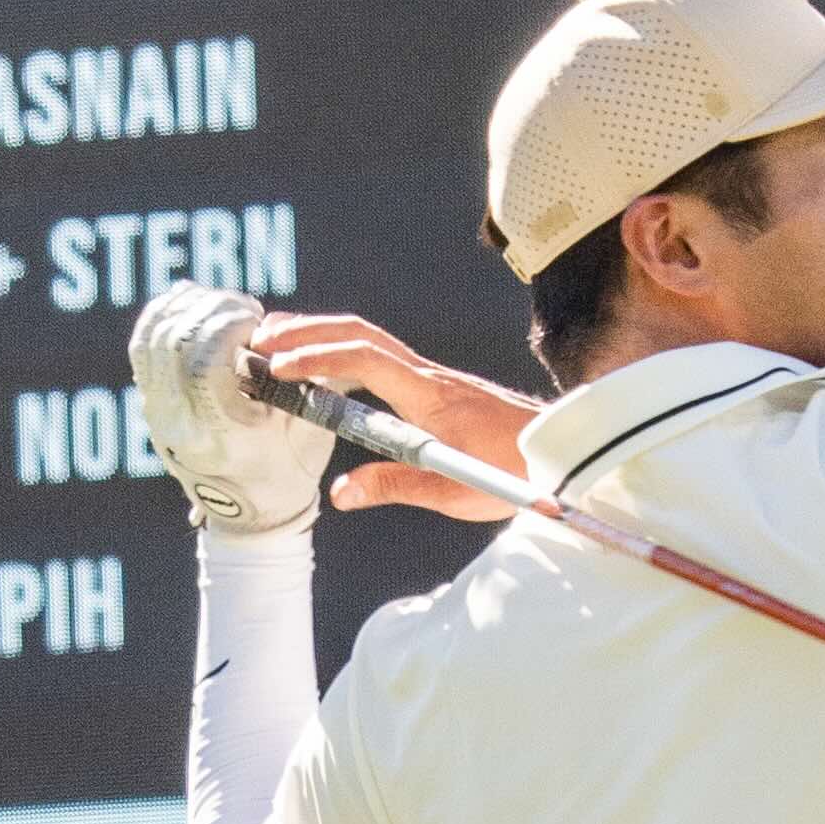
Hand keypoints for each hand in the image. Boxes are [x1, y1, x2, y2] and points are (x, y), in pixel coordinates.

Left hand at [130, 286, 334, 536]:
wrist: (250, 515)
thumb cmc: (289, 469)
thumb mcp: (309, 424)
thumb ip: (303, 373)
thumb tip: (283, 325)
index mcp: (218, 434)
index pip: (202, 362)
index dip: (228, 325)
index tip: (257, 321)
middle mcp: (178, 424)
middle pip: (175, 340)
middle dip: (214, 309)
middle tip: (247, 312)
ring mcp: (157, 414)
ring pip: (154, 336)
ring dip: (192, 307)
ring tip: (228, 308)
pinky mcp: (150, 403)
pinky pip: (144, 344)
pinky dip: (168, 315)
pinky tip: (198, 305)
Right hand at [250, 311, 540, 531]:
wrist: (565, 453)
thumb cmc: (517, 473)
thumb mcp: (454, 491)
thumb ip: (395, 486)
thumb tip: (340, 492)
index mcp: (431, 396)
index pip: (365, 359)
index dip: (318, 358)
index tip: (279, 367)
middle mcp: (429, 376)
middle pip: (360, 334)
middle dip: (306, 331)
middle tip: (259, 340)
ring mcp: (433, 377)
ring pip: (369, 339)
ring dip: (321, 334)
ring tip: (276, 341)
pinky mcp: (437, 386)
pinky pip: (380, 354)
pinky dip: (343, 349)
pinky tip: (325, 364)